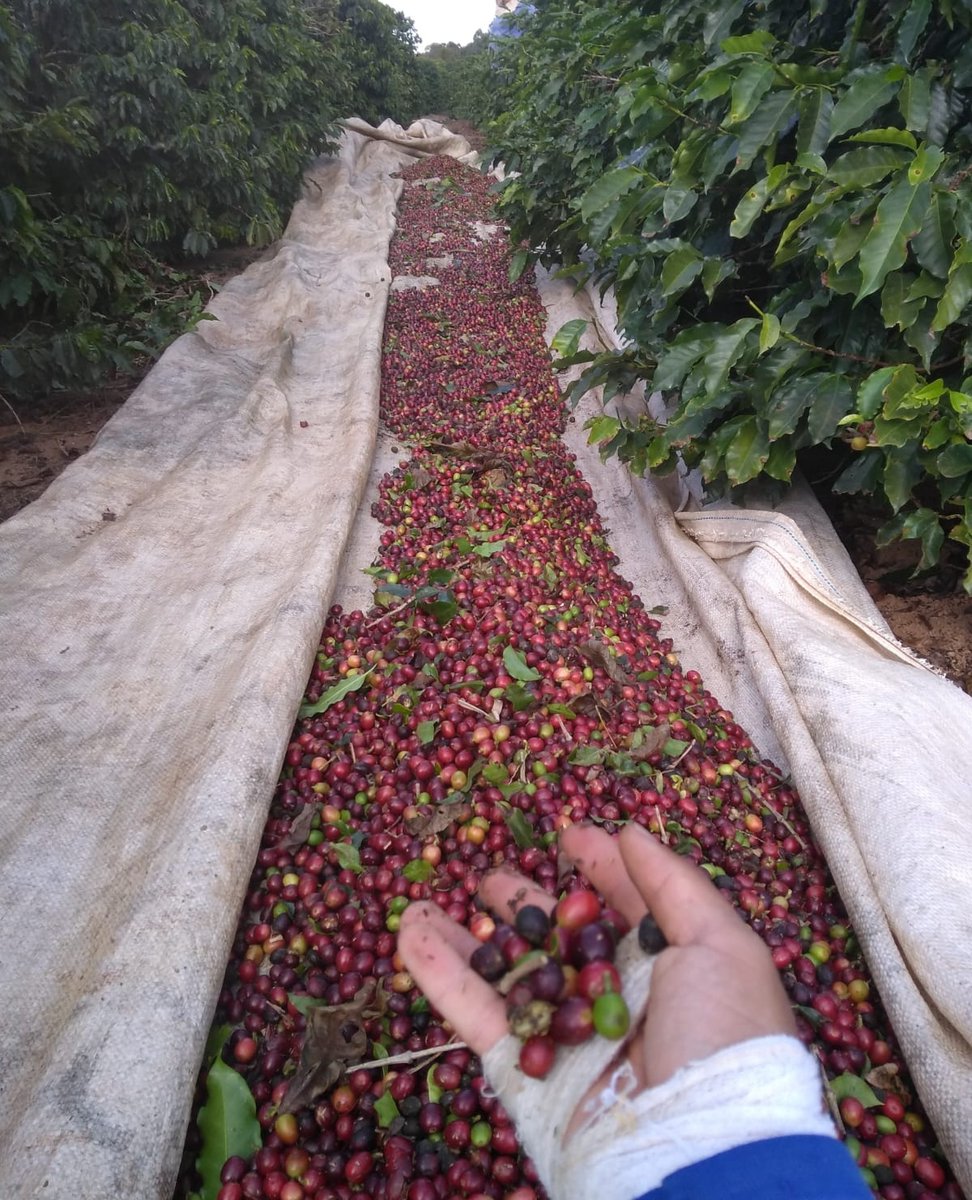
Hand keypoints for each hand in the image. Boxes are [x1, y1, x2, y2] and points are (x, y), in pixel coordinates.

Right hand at [398, 820, 795, 1104]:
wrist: (702, 1149)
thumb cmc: (723, 1037)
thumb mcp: (720, 946)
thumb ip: (673, 885)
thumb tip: (632, 832)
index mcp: (667, 969)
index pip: (624, 906)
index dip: (598, 868)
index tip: (568, 834)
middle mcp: (614, 1001)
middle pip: (557, 942)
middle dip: (524, 905)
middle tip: (490, 877)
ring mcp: (567, 1038)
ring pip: (509, 978)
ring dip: (468, 940)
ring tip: (430, 902)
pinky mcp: (525, 1075)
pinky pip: (479, 1018)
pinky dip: (442, 978)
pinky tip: (413, 935)